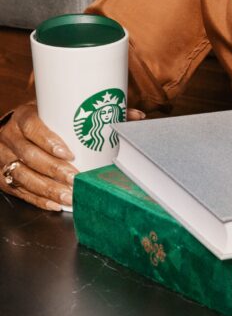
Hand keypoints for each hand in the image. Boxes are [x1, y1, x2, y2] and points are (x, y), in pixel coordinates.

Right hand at [0, 103, 145, 211]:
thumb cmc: (44, 119)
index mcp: (24, 116)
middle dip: (54, 171)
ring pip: (24, 176)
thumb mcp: (60, 110)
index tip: (69, 153)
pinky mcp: (1, 176)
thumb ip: (95, 114)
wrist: (11, 129)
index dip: (49, 141)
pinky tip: (55, 204)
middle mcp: (9, 137)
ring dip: (48, 189)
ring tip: (69, 197)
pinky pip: (19, 191)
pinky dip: (38, 199)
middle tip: (75, 179)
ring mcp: (2, 157)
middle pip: (30, 156)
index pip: (33, 128)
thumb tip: (135, 116)